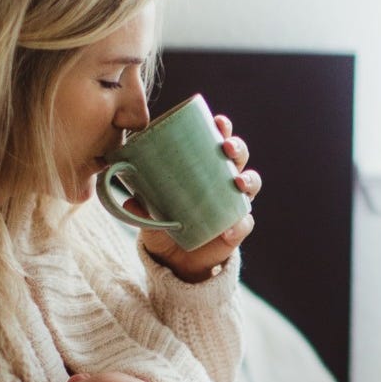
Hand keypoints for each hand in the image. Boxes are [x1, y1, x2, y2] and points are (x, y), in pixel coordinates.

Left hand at [127, 114, 260, 282]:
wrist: (176, 259)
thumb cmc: (167, 222)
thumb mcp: (151, 213)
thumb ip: (143, 206)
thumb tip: (129, 199)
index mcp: (205, 167)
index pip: (218, 141)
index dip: (223, 129)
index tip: (218, 122)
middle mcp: (224, 181)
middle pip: (239, 157)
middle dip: (237, 147)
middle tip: (226, 147)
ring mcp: (233, 204)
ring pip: (251, 185)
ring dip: (248, 180)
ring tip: (237, 183)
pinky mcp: (236, 229)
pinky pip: (244, 224)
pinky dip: (239, 225)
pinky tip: (229, 229)